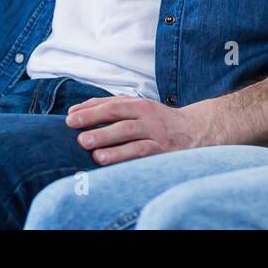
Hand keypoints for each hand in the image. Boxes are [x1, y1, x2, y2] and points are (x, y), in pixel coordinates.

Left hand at [65, 96, 208, 164]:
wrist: (197, 131)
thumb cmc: (159, 121)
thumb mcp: (139, 108)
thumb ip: (110, 107)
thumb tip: (75, 110)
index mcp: (140, 105)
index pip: (112, 104)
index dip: (90, 110)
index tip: (70, 117)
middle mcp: (148, 117)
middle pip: (119, 117)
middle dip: (96, 124)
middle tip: (76, 132)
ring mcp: (156, 134)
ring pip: (131, 136)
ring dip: (110, 143)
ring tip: (91, 151)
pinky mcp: (163, 151)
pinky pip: (143, 153)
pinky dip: (126, 157)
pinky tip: (110, 162)